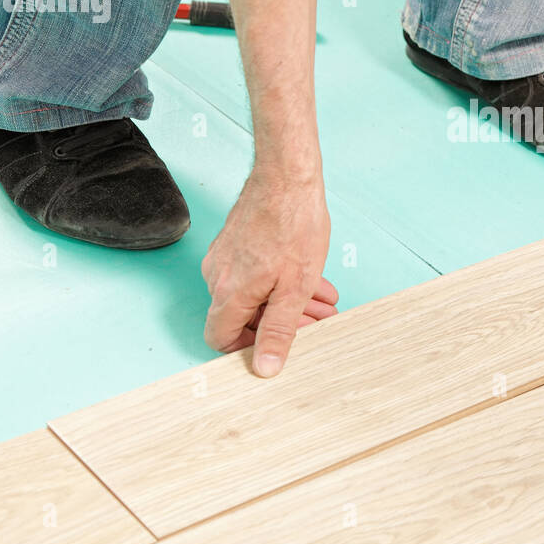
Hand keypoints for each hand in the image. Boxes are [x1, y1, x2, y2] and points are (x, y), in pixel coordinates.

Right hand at [201, 167, 334, 375]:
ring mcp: (226, 257)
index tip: (279, 347)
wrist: (288, 175)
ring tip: (325, 303)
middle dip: (284, 324)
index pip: (220, 339)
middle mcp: (218, 276)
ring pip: (255, 294)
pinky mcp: (237, 242)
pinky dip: (283, 282)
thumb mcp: (295, 288)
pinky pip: (257, 273)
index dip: (248, 349)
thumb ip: (279, 330)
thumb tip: (265, 368)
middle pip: (244, 316)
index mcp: (228, 293)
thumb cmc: (293, 224)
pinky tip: (315, 281)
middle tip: (319, 323)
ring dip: (290, 302)